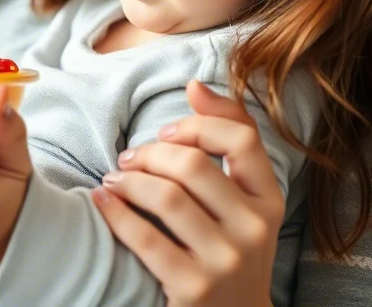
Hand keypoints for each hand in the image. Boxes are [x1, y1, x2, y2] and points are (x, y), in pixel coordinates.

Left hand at [92, 80, 283, 306]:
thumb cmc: (228, 248)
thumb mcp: (242, 201)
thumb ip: (227, 141)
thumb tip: (195, 84)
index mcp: (269, 199)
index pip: (242, 137)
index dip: (197, 123)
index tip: (167, 129)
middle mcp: (255, 228)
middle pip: (193, 163)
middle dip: (150, 153)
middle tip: (128, 160)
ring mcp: (227, 260)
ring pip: (166, 196)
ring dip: (127, 180)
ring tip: (113, 181)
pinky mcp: (194, 287)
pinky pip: (145, 237)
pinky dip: (115, 212)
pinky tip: (102, 202)